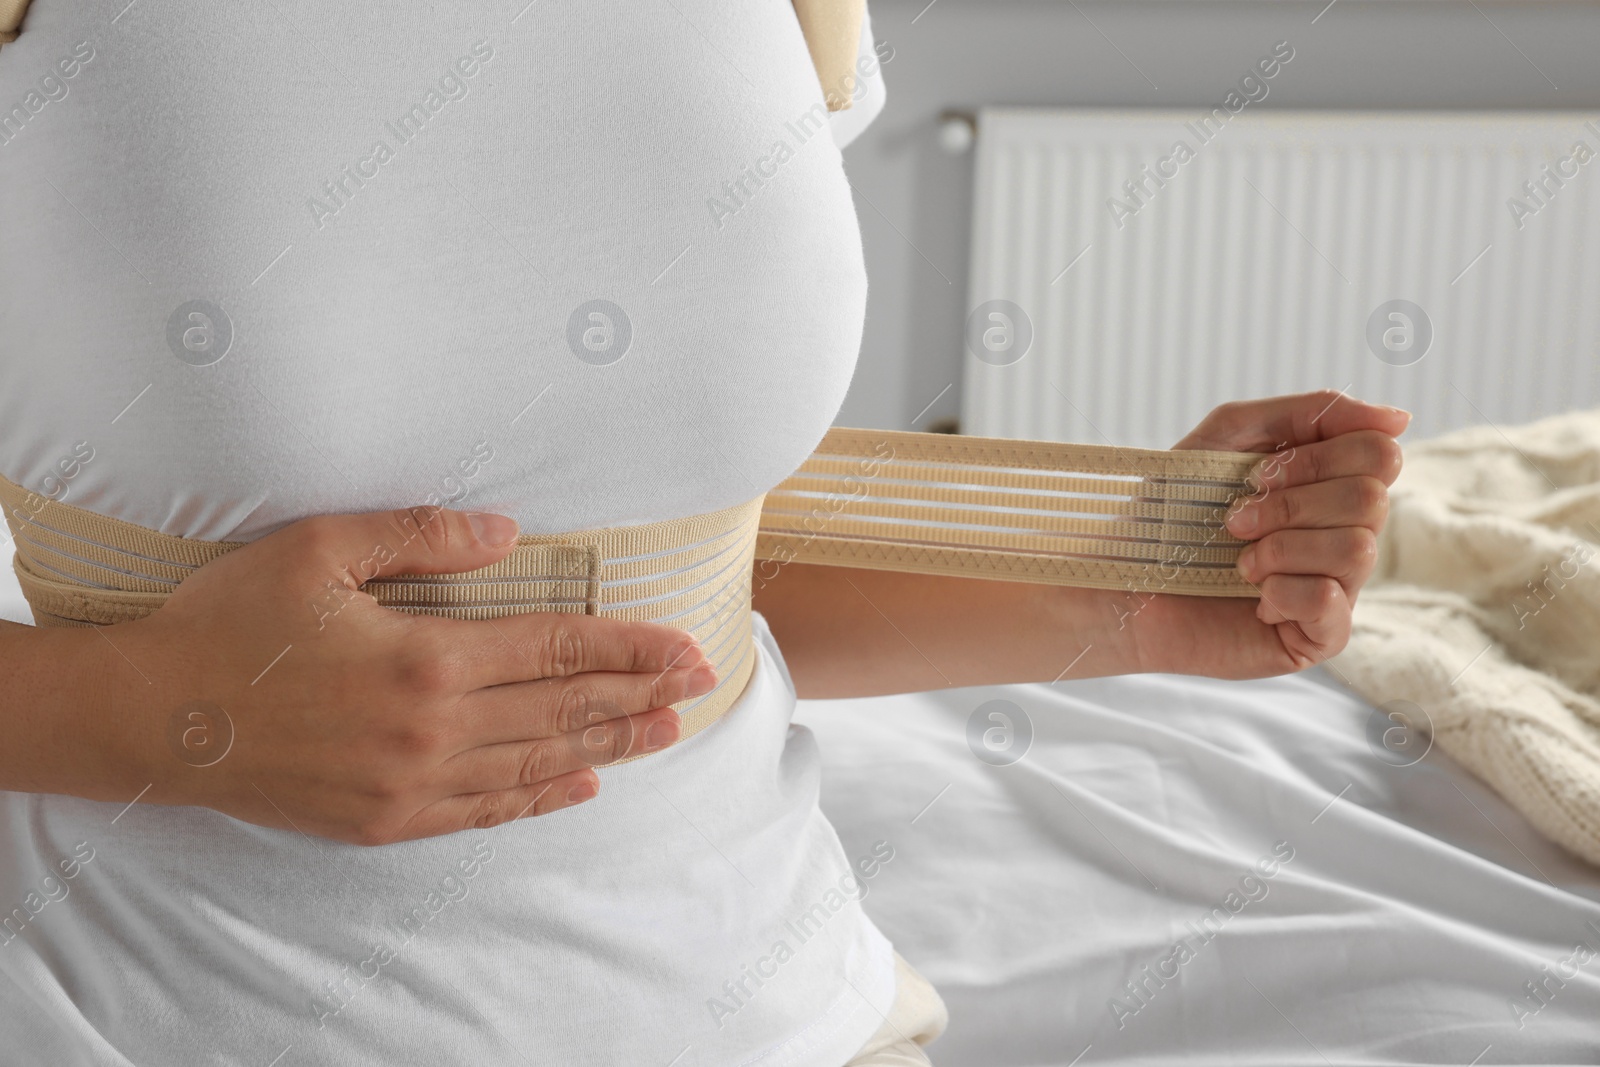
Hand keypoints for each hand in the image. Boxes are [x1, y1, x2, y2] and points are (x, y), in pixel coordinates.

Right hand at [98, 505, 715, 844]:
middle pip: (563, 707)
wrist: (154, 720)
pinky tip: (580, 783)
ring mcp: (412, 784)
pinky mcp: (384, 820)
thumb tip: (508, 534)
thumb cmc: (230, 622)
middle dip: (639, 692)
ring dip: (610, 743)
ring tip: (665, 729)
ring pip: (538, 761)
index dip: (628, 645)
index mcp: (426, 658)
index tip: (682, 643)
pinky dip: (541, 795)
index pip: (557, 648)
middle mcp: (433, 729)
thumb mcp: (318, 549)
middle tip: (699, 682)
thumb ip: (420, 536)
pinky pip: (485, 809)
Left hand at [1130, 391, 1406, 677]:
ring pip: (1357, 549)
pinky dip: (1283, 591)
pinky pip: (1333, 602)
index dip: (1318, 458)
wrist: (1120, 579)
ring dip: (1280, 548)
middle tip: (1234, 521)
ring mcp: (1338, 588)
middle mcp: (1345, 534)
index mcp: (1331, 485)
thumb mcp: (1231, 435)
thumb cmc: (1171, 510)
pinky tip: (1253, 598)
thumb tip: (1401, 418)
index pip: (1380, 453)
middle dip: (1289, 504)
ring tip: (1239, 563)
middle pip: (1371, 499)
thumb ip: (1311, 412)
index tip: (1258, 474)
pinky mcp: (1318, 638)